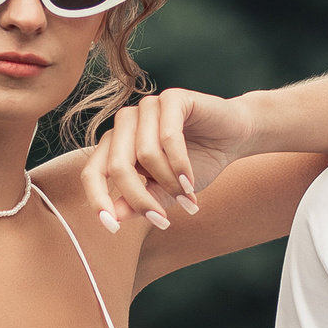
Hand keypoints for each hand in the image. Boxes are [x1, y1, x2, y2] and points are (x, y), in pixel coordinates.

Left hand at [79, 88, 251, 233]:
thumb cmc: (197, 163)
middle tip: (162, 220)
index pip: (92, 172)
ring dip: (168, 183)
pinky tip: (190, 182)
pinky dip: (180, 165)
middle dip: (140, 198)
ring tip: (187, 198)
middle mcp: (125, 122)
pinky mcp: (171, 98)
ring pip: (145, 154)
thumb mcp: (166, 190)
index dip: (98, 200)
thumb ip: (139, 201)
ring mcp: (147, 107)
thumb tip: (113, 218)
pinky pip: (168, 138)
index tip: (112, 228)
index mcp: (115, 143)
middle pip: (117, 167)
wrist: (234, 137)